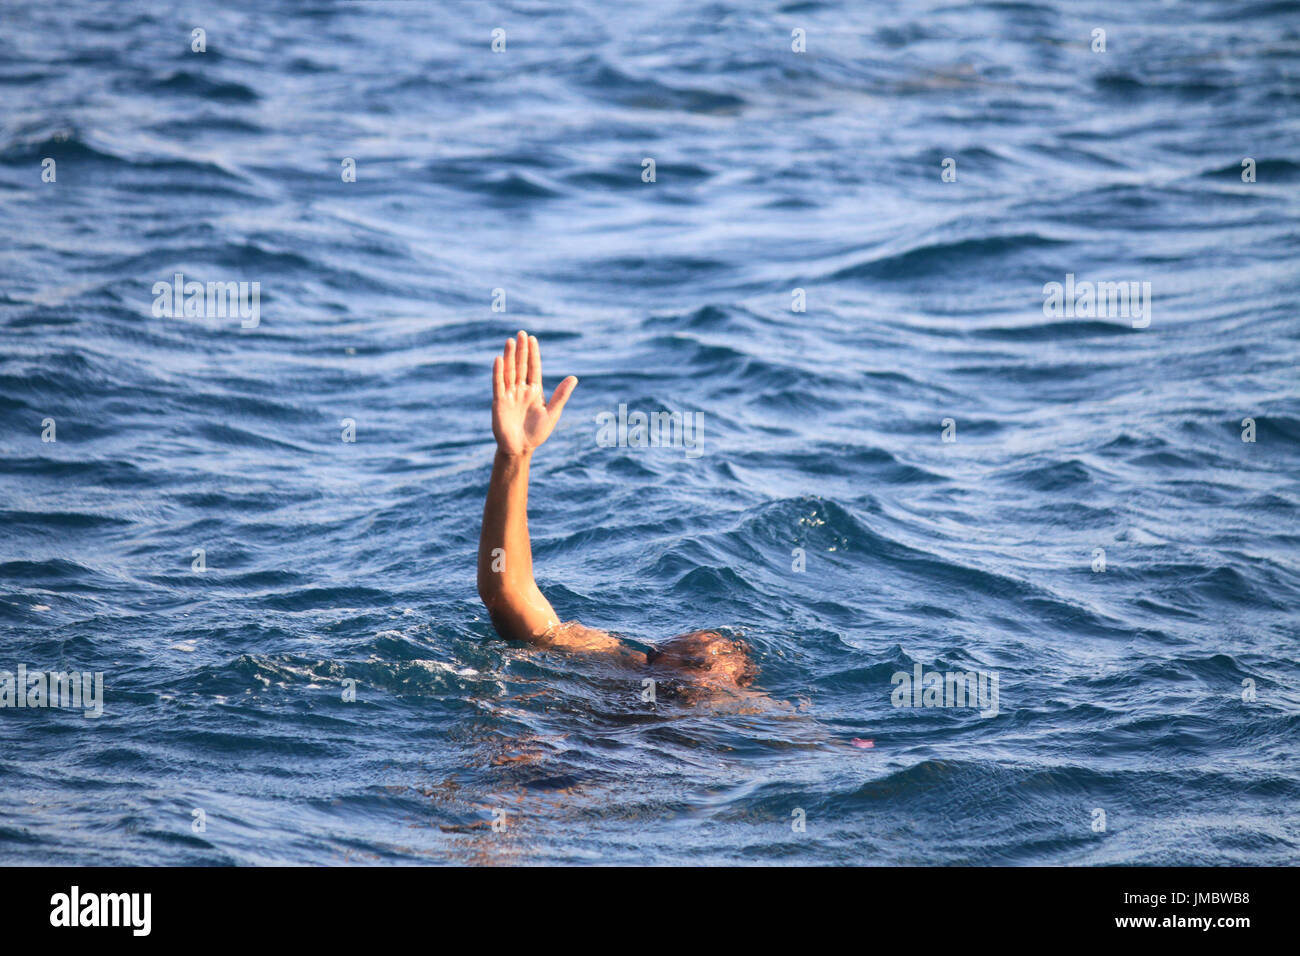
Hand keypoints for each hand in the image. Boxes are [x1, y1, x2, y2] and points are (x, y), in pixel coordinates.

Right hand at [492, 330, 577, 456]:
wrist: (520, 449)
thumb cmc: (536, 432)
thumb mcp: (552, 413)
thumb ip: (561, 395)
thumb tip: (574, 377)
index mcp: (534, 391)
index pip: (533, 368)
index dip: (533, 354)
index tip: (532, 338)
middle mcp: (520, 390)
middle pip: (520, 366)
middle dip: (521, 350)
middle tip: (522, 333)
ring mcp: (509, 395)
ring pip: (509, 372)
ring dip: (509, 357)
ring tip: (510, 341)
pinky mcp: (499, 403)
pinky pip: (498, 385)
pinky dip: (498, 372)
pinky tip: (499, 359)